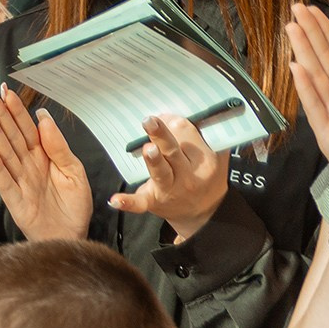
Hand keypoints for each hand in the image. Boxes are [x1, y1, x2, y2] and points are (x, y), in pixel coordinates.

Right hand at [0, 83, 92, 241]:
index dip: (16, 110)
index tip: (6, 92)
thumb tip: (44, 120)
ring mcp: (19, 181)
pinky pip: (3, 180)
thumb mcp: (74, 171)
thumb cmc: (73, 206)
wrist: (72, 234)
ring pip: (4, 152)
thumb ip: (59, 147)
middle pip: (11, 135)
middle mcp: (28, 165)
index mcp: (43, 155)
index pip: (26, 128)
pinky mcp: (15, 199)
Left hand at [108, 113, 229, 241]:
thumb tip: (175, 115)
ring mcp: (170, 190)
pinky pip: (140, 203)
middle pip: (174, 152)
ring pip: (161, 173)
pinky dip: (128, 202)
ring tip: (148, 148)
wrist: (203, 212)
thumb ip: (197, 135)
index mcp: (204, 161)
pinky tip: (116, 200)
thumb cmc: (204, 177)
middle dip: (162, 137)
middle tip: (151, 121)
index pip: (189, 137)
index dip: (175, 124)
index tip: (166, 117)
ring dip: (154, 160)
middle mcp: (188, 176)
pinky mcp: (153, 202)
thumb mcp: (213, 155)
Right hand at [287, 4, 328, 213]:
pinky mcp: (327, 132)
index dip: (326, 32)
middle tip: (296, 9)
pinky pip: (315, 106)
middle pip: (323, 59)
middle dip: (310, 34)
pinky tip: (297, 68)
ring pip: (315, 77)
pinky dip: (306, 87)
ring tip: (291, 29)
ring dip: (303, 52)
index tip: (313, 11)